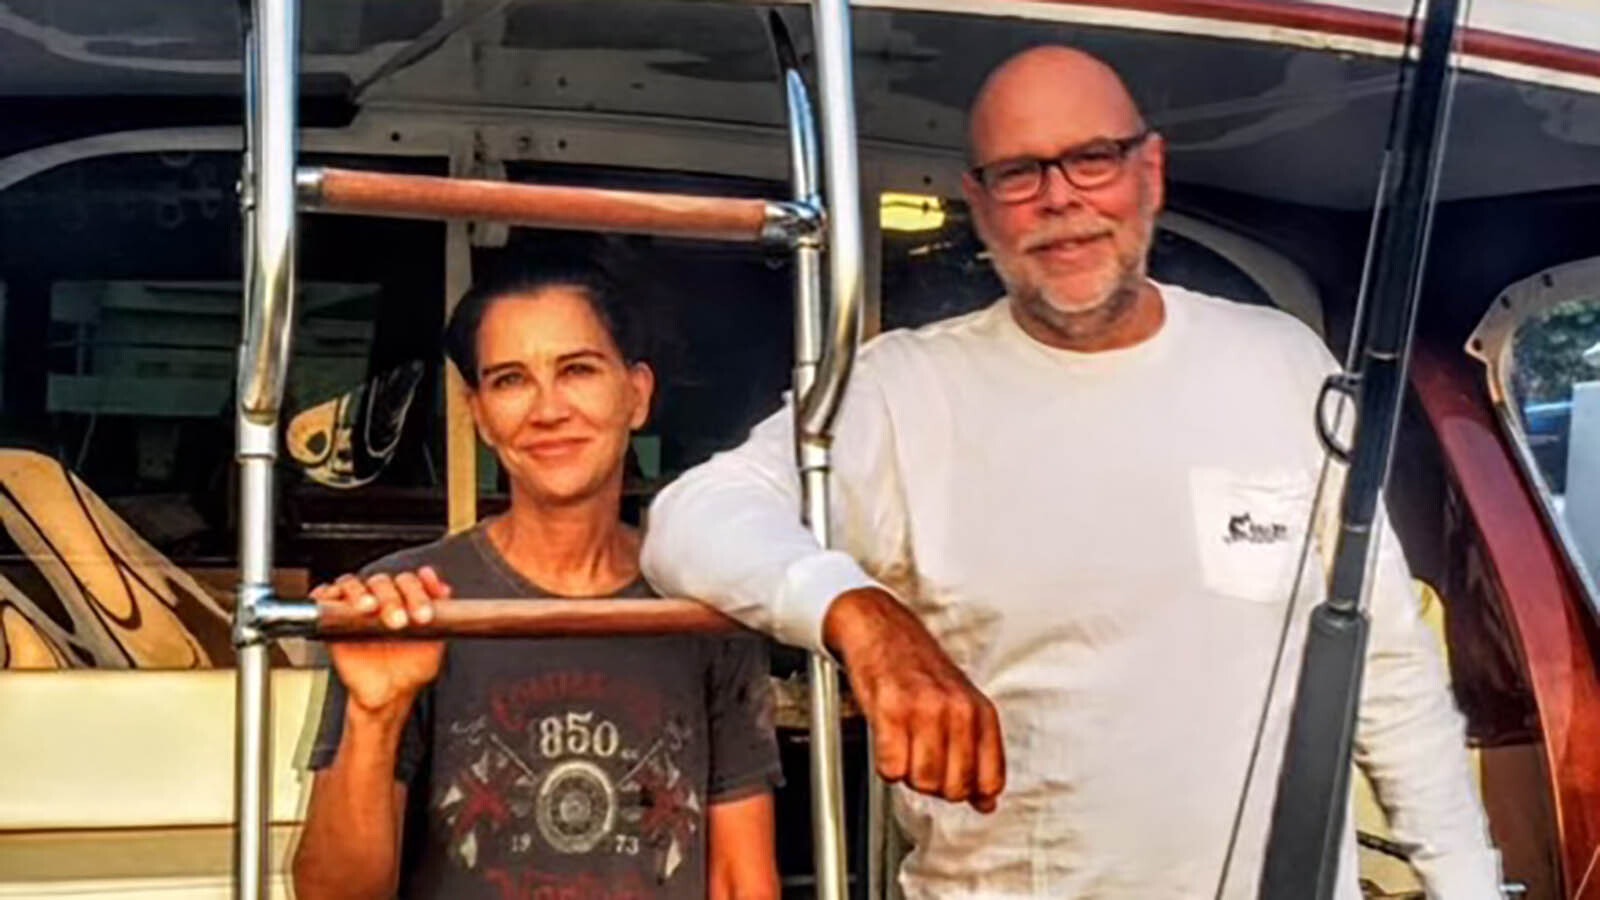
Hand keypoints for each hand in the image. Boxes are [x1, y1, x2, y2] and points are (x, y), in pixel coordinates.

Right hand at [312, 566, 452, 712]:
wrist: (388, 695)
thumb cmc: (411, 668)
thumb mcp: (435, 644)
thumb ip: (443, 616)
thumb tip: (444, 589)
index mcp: (405, 599)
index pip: (409, 582)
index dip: (418, 593)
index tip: (424, 614)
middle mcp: (381, 599)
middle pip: (382, 582)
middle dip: (392, 599)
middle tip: (398, 621)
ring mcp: (356, 607)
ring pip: (353, 584)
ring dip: (360, 592)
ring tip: (369, 608)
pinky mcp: (332, 619)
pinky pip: (324, 598)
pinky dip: (325, 594)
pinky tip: (332, 598)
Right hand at [824, 587, 1004, 811]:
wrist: (881, 629)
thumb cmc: (919, 668)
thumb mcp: (961, 705)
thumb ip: (978, 754)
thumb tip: (986, 802)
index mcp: (980, 713)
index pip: (990, 780)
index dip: (968, 791)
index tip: (952, 781)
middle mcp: (957, 711)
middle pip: (954, 788)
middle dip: (934, 784)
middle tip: (921, 758)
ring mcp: (925, 710)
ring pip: (922, 781)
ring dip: (908, 773)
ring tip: (903, 747)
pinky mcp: (891, 710)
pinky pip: (892, 768)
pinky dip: (886, 765)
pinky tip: (887, 742)